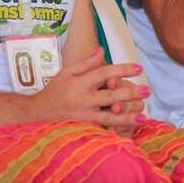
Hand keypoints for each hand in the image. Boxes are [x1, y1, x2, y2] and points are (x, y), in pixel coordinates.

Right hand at [32, 49, 148, 129]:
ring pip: (108, 117)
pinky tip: (128, 132)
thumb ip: (86, 63)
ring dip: (126, 117)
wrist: (36, 113)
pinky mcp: (83, 128)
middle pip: (109, 96)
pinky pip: (101, 130)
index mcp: (80, 83)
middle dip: (129, 94)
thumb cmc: (54, 91)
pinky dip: (114, 131)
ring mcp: (83, 116)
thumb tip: (102, 50)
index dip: (121, 70)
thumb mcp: (66, 73)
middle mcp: (83, 99)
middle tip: (147, 90)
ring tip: (143, 117)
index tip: (138, 68)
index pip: (103, 73)